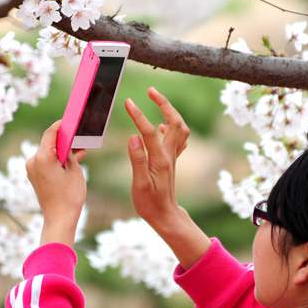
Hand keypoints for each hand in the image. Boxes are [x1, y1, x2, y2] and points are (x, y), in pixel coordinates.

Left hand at [25, 119, 87, 244]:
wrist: (59, 219)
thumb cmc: (69, 196)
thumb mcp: (75, 170)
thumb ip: (71, 153)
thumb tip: (70, 144)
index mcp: (42, 157)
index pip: (50, 133)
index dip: (61, 125)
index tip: (70, 119)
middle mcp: (33, 161)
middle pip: (48, 142)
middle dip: (64, 138)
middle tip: (78, 133)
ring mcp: (32, 169)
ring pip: (48, 152)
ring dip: (61, 150)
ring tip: (79, 149)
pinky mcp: (34, 176)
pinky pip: (46, 161)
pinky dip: (56, 159)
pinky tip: (71, 159)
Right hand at [123, 86, 190, 232]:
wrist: (166, 216)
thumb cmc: (150, 203)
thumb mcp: (139, 185)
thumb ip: (137, 160)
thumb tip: (133, 137)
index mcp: (160, 159)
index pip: (149, 131)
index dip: (138, 115)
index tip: (128, 102)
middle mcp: (169, 155)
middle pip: (174, 122)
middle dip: (164, 103)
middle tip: (151, 91)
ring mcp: (172, 157)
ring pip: (179, 128)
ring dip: (170, 112)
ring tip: (157, 101)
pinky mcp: (171, 160)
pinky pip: (177, 138)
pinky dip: (171, 126)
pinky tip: (160, 126)